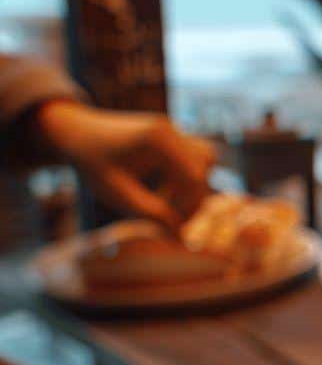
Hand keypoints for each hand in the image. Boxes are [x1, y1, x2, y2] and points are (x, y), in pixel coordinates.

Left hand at [30, 101, 216, 229]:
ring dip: (192, 183)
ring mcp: (173, 129)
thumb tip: (179, 235)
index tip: (178, 228)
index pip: (194, 177)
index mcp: (159, 140)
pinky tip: (161, 188)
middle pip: (203, 166)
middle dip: (193, 195)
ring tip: (165, 199)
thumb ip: (150, 213)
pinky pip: (191, 156)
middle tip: (172, 217)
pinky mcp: (171, 134)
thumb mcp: (118, 193)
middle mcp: (171, 130)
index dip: (191, 206)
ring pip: (203, 159)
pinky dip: (184, 175)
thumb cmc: (92, 164)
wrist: (76, 133)